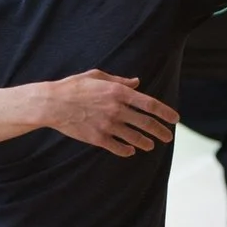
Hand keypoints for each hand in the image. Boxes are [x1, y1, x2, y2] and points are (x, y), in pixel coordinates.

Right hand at [35, 70, 177, 156]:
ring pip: (135, 137)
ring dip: (146, 142)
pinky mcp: (98, 138)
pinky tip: (131, 150)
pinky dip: (127, 150)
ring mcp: (108, 125)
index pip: (150, 105)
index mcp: (119, 92)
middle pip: (146, 123)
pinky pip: (118, 147)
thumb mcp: (97, 76)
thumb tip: (137, 82)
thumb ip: (120, 80)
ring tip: (150, 145)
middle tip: (168, 137)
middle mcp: (117, 109)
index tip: (175, 119)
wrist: (52, 104)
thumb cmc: (73, 86)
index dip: (166, 113)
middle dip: (161, 131)